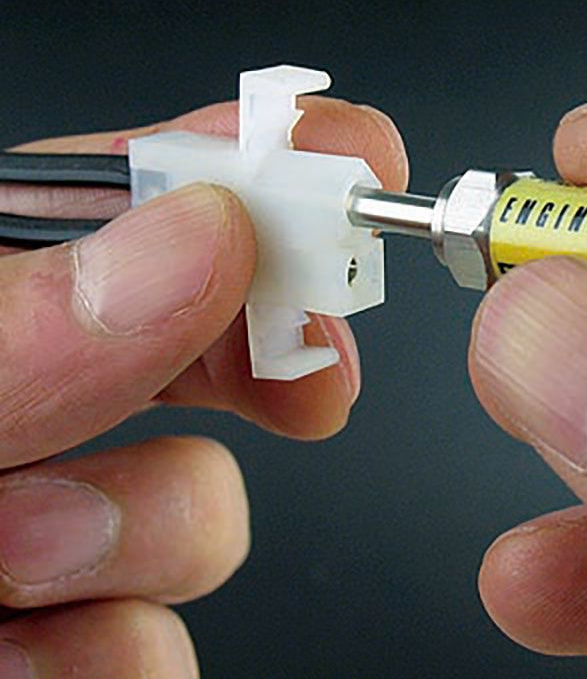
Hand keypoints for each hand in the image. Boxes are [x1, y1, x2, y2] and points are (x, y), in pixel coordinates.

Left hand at [0, 96, 405, 676]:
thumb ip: (14, 323)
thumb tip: (195, 234)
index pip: (124, 192)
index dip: (246, 158)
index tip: (355, 156)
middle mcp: (22, 401)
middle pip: (196, 329)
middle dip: (259, 351)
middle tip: (309, 367)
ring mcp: (42, 526)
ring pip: (199, 504)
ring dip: (146, 532)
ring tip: (23, 563)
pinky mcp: (69, 634)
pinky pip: (155, 645)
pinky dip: (115, 656)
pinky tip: (43, 654)